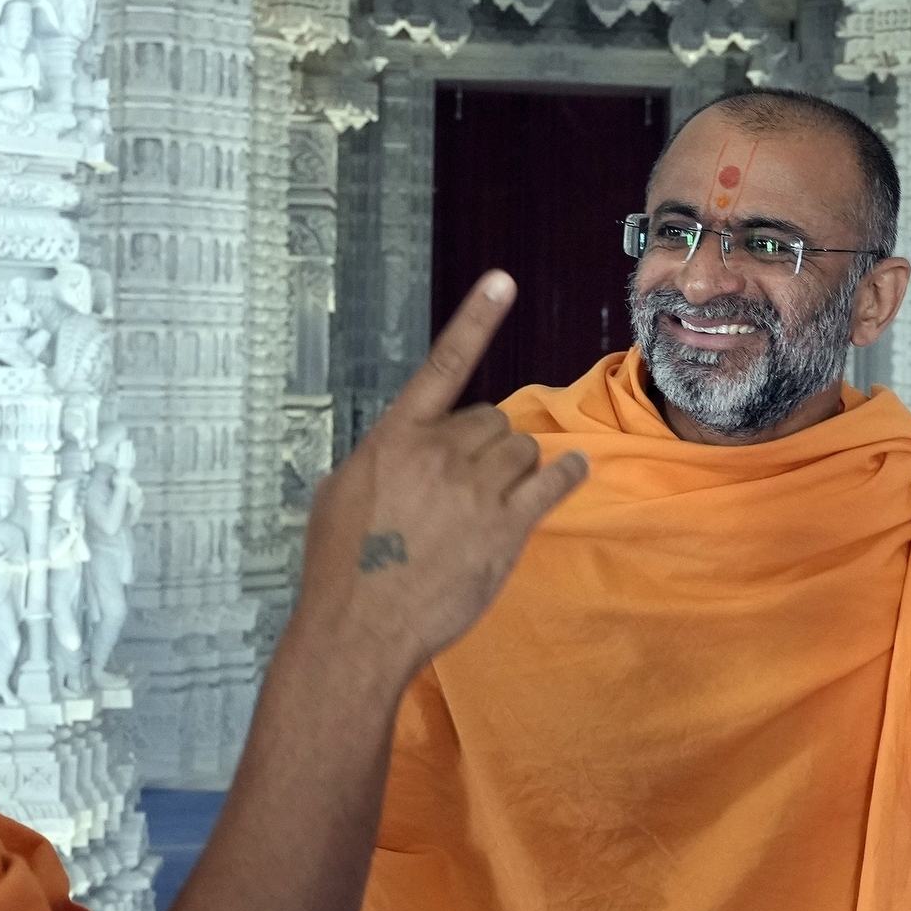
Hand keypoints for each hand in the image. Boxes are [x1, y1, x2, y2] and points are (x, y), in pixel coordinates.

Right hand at [294, 272, 587, 680]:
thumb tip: (399, 451)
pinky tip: (570, 472)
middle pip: (490, 421)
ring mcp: (476, 491)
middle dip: (483, 447)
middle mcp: (439, 454)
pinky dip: (565, 476)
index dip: (475, 320)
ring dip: (515, 469)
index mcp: (395, 439)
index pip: (443, 366)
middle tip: (463, 487)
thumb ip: (379, 459)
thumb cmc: (342, 566)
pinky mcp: (506, 529)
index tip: (503, 282)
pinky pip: (552, 484)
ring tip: (491, 502)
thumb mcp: (340, 495)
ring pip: (521, 451)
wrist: (358, 628)